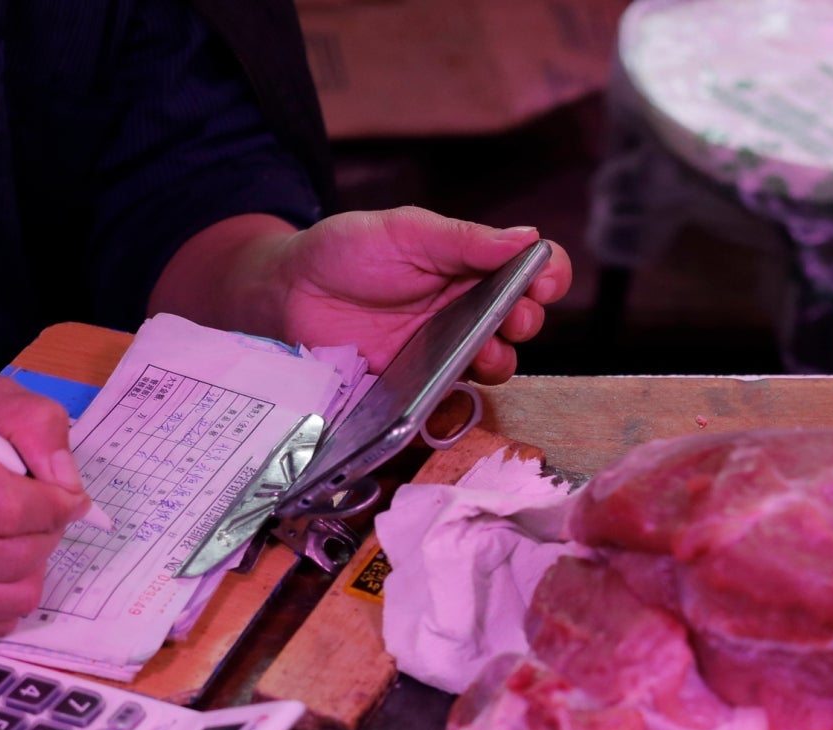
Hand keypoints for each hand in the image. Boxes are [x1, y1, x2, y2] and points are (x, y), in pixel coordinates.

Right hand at [0, 378, 91, 639]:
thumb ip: (32, 423)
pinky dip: (7, 597)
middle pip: (15, 556)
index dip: (55, 505)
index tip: (65, 497)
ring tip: (13, 538)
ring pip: (13, 597)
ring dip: (31, 567)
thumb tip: (66, 485)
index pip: (10, 508)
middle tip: (39, 516)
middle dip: (46, 535)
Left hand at [268, 210, 572, 383]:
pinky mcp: (419, 383)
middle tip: (517, 319)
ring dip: (503, 358)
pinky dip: (462, 392)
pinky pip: (453, 394)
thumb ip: (464, 239)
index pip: (526, 268)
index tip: (544, 282)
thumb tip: (529, 238)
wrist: (286, 295)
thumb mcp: (405, 231)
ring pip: (494, 360)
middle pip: (520, 318)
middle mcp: (464, 307)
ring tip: (488, 352)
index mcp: (468, 263)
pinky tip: (453, 380)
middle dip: (528, 319)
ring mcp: (443, 348)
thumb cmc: (344, 252)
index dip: (546, 275)